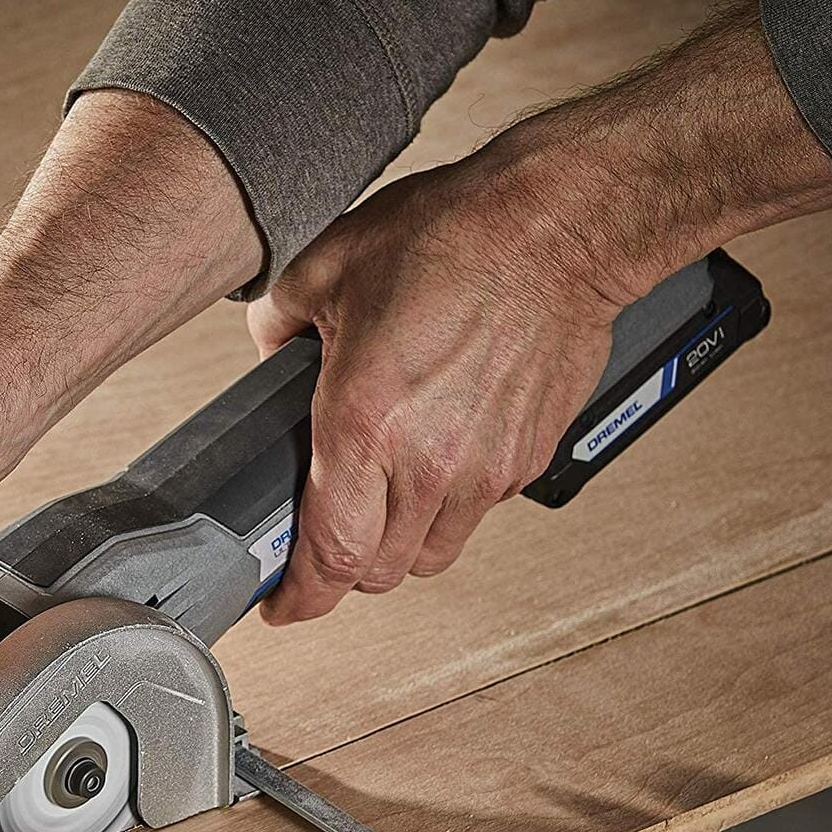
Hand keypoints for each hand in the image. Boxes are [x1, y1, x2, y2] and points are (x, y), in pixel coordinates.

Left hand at [245, 149, 626, 622]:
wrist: (562, 224)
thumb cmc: (456, 236)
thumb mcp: (324, 268)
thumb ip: (277, 330)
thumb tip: (269, 363)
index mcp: (365, 425)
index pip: (329, 558)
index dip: (298, 599)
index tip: (279, 607)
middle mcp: (428, 463)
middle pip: (376, 574)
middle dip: (340, 570)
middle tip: (320, 540)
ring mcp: (485, 469)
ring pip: (428, 557)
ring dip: (396, 546)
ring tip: (378, 504)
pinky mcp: (525, 460)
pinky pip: (474, 516)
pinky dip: (445, 508)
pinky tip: (432, 459)